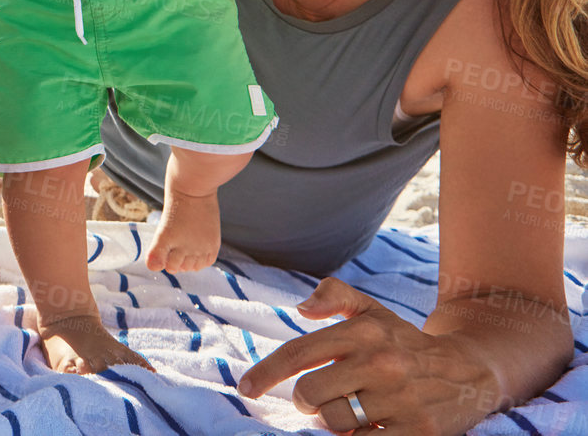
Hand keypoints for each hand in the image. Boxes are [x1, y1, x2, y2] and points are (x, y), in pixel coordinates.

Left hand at [238, 278, 502, 434]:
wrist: (471, 371)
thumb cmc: (405, 342)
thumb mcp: (373, 311)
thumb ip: (334, 296)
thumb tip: (301, 308)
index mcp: (364, 331)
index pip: (299, 352)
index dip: (266, 372)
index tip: (247, 388)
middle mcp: (381, 362)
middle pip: (311, 392)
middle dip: (307, 400)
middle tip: (320, 399)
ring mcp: (400, 398)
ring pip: (334, 419)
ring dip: (332, 421)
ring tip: (348, 412)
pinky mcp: (418, 432)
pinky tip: (362, 428)